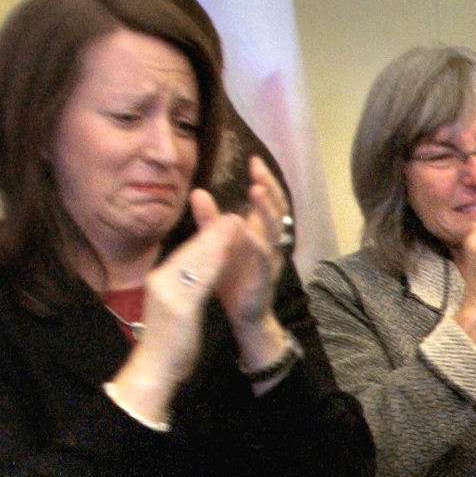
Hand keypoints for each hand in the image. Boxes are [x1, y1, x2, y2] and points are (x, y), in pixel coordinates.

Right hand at [106, 219, 235, 425]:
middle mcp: (161, 282)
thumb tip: (189, 270)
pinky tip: (225, 253)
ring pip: (194, 261)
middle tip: (232, 216)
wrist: (154, 367)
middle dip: (212, 233)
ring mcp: (167, 294)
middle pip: (190, 253)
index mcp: (161, 281)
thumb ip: (180, 285)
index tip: (221, 223)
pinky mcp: (177, 307)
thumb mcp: (173, 305)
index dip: (205, 238)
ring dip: (215, 241)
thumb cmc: (166, 340)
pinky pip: (198, 281)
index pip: (185, 255)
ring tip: (232, 224)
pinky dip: (212, 264)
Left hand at [192, 158, 291, 359]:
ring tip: (255, 190)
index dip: (265, 181)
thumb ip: (210, 220)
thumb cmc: (233, 279)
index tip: (254, 160)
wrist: (243, 316)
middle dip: (269, 187)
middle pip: (278, 210)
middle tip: (258, 169)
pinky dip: (256, 242)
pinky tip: (245, 229)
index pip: (269, 202)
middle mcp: (271, 243)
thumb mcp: (218, 244)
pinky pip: (263, 258)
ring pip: (275, 230)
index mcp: (261, 233)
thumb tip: (197, 191)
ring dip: (265, 209)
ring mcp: (270, 260)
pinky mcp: (264, 279)